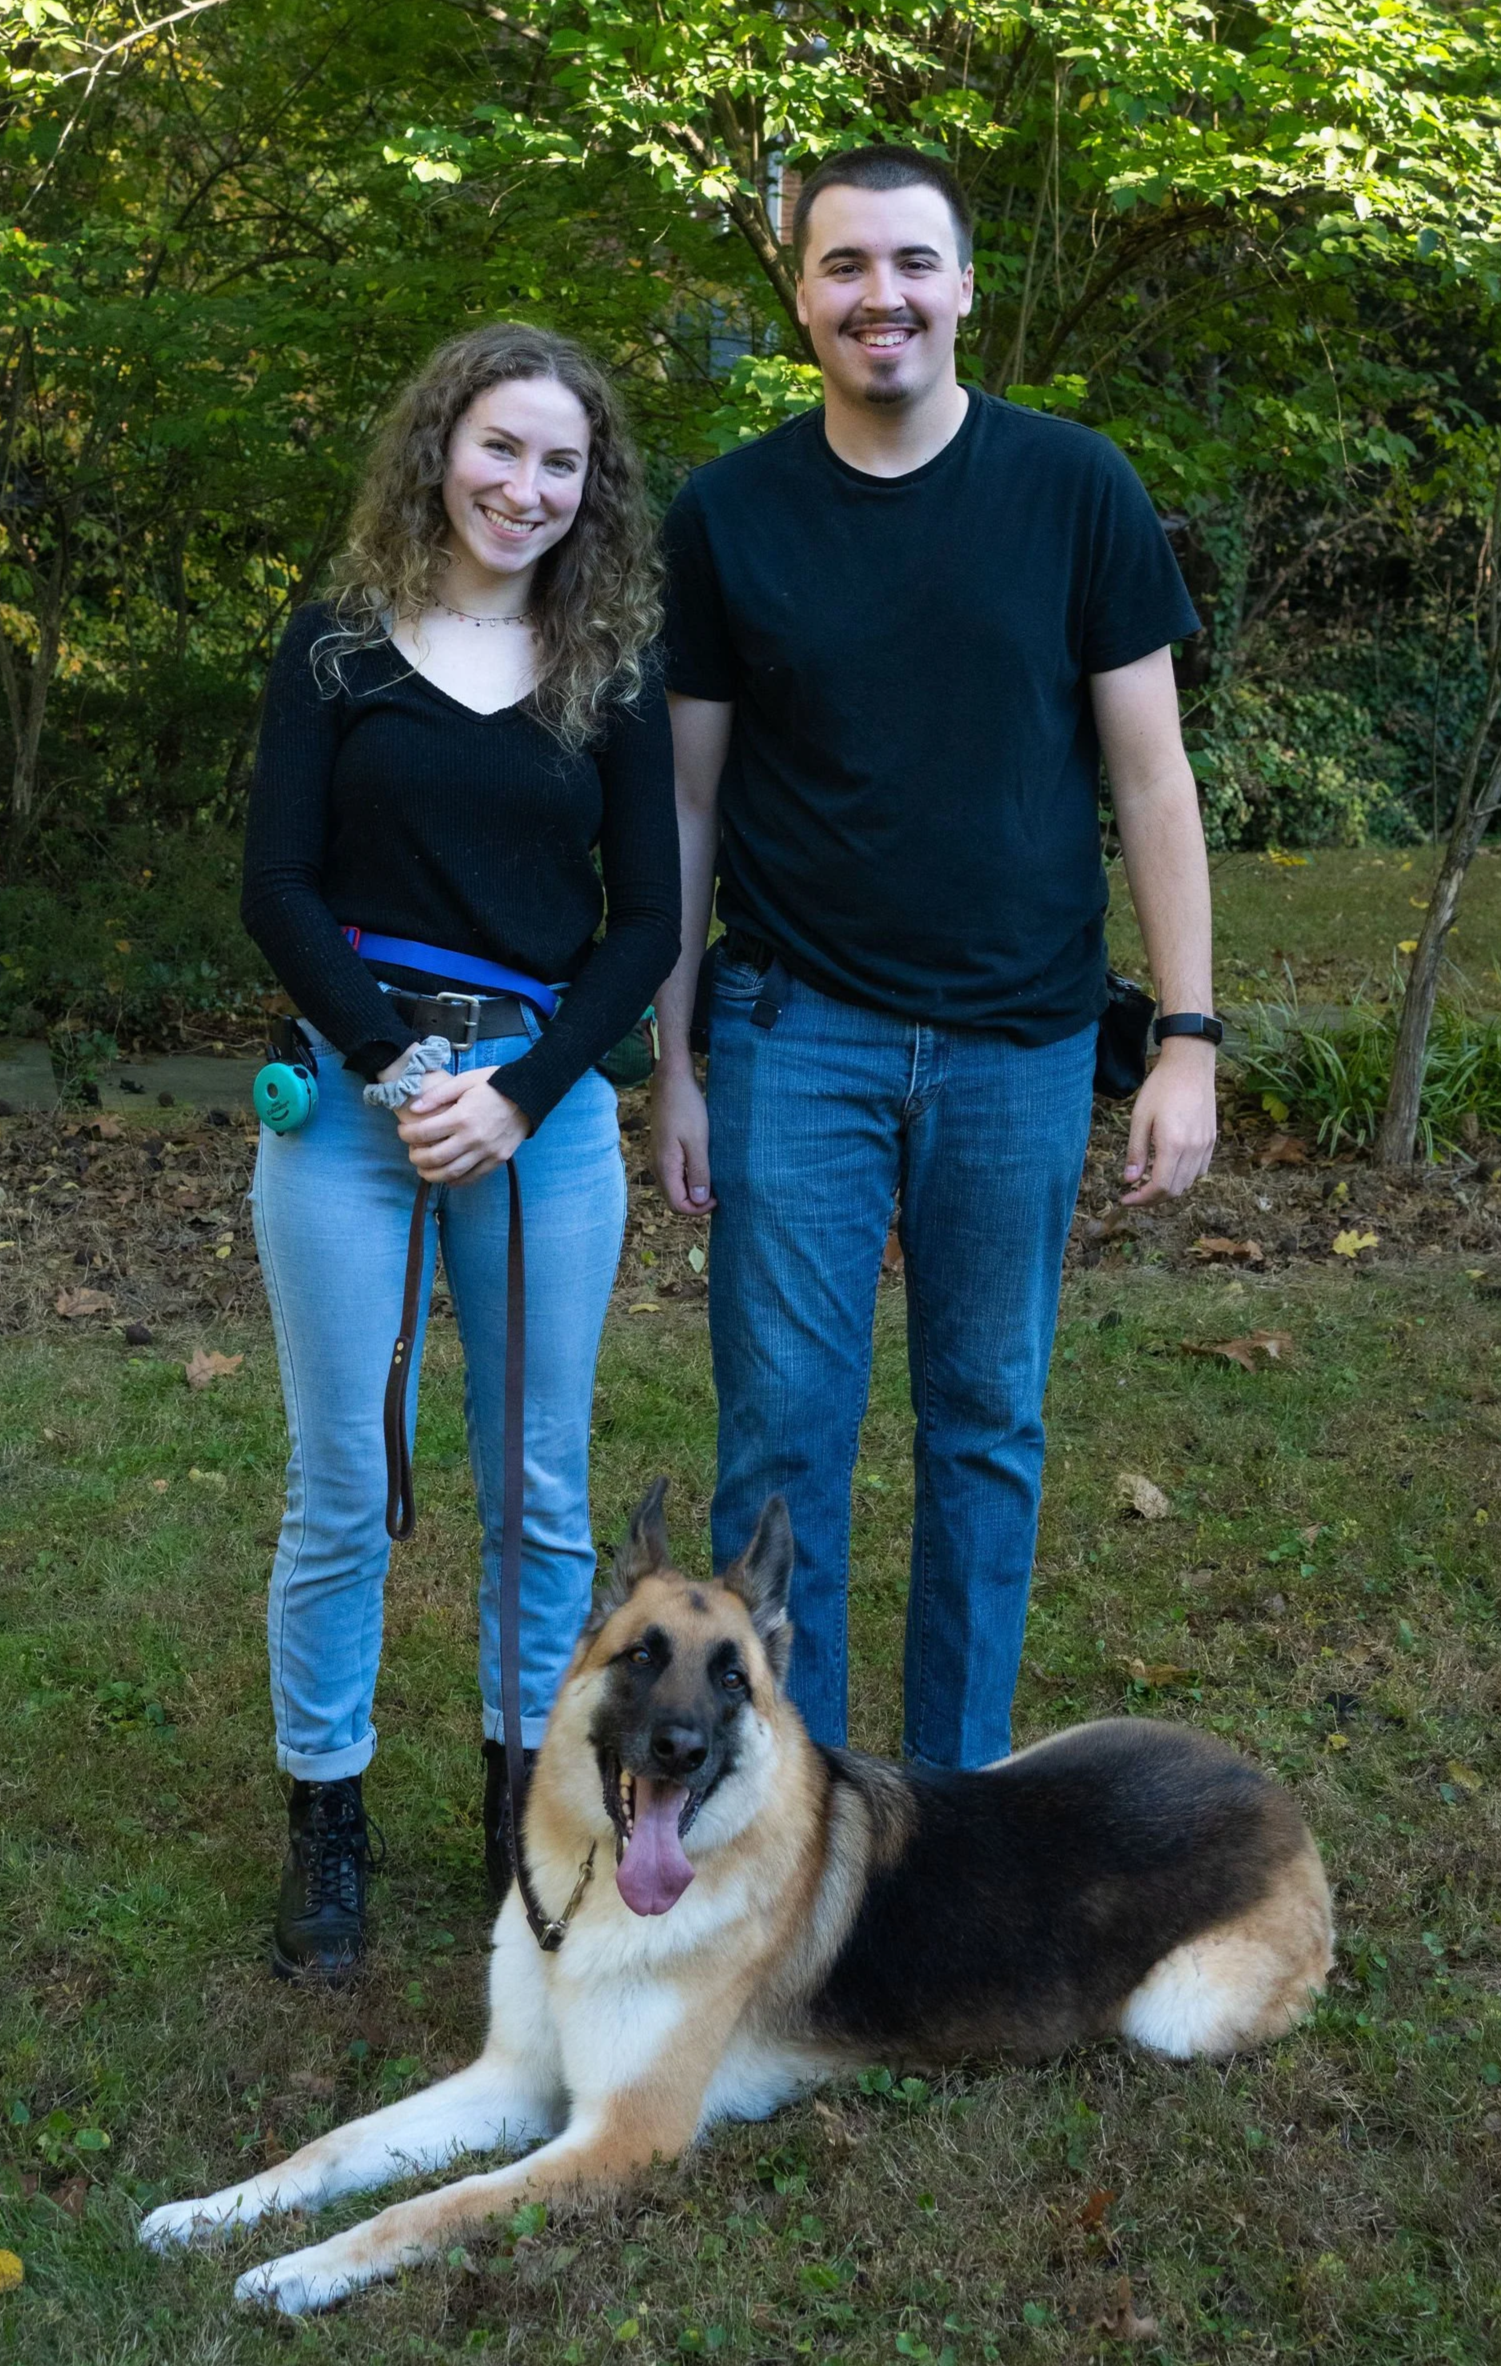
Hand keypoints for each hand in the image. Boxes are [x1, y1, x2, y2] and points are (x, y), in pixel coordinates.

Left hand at [396, 1068, 531, 1183]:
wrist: (530, 1094)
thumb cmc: (495, 1084)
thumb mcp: (466, 1080)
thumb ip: (439, 1094)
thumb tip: (414, 1109)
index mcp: (463, 1117)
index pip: (425, 1132)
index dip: (407, 1135)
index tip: (403, 1132)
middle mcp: (473, 1138)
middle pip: (435, 1158)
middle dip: (416, 1157)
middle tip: (411, 1152)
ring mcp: (487, 1152)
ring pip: (452, 1173)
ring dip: (432, 1175)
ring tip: (423, 1169)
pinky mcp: (497, 1160)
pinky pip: (472, 1177)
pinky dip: (455, 1181)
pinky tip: (446, 1176)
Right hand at [650, 1062, 715, 1213]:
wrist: (671, 1081)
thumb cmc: (686, 1107)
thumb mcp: (697, 1141)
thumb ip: (698, 1172)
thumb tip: (699, 1200)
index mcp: (665, 1167)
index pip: (678, 1205)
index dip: (698, 1209)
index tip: (718, 1198)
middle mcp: (659, 1166)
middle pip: (675, 1199)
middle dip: (696, 1202)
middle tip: (719, 1192)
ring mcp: (661, 1158)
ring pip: (676, 1187)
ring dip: (694, 1190)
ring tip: (714, 1180)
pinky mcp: (665, 1150)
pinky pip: (676, 1174)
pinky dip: (690, 1177)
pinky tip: (705, 1167)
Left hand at [1121, 1042, 1216, 1203]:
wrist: (1190, 1066)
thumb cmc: (1161, 1088)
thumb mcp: (1140, 1117)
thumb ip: (1136, 1151)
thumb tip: (1129, 1180)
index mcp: (1173, 1144)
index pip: (1160, 1186)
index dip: (1141, 1199)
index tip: (1125, 1199)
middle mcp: (1193, 1149)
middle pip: (1175, 1190)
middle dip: (1152, 1198)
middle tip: (1134, 1194)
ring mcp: (1206, 1145)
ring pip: (1189, 1183)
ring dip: (1168, 1189)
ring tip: (1149, 1183)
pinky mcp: (1211, 1140)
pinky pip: (1200, 1170)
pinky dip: (1184, 1178)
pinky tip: (1169, 1170)